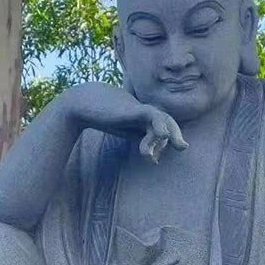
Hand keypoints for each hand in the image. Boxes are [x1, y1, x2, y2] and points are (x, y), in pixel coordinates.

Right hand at [61, 83, 187, 162]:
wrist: (82, 105)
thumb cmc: (98, 116)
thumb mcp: (121, 129)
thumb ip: (136, 136)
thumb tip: (152, 155)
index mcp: (139, 115)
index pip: (159, 126)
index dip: (162, 142)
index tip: (154, 159)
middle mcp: (142, 110)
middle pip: (166, 120)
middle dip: (175, 134)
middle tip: (183, 147)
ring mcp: (139, 108)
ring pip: (164, 119)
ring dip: (171, 134)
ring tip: (179, 146)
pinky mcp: (135, 108)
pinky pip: (154, 116)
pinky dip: (160, 127)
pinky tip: (163, 136)